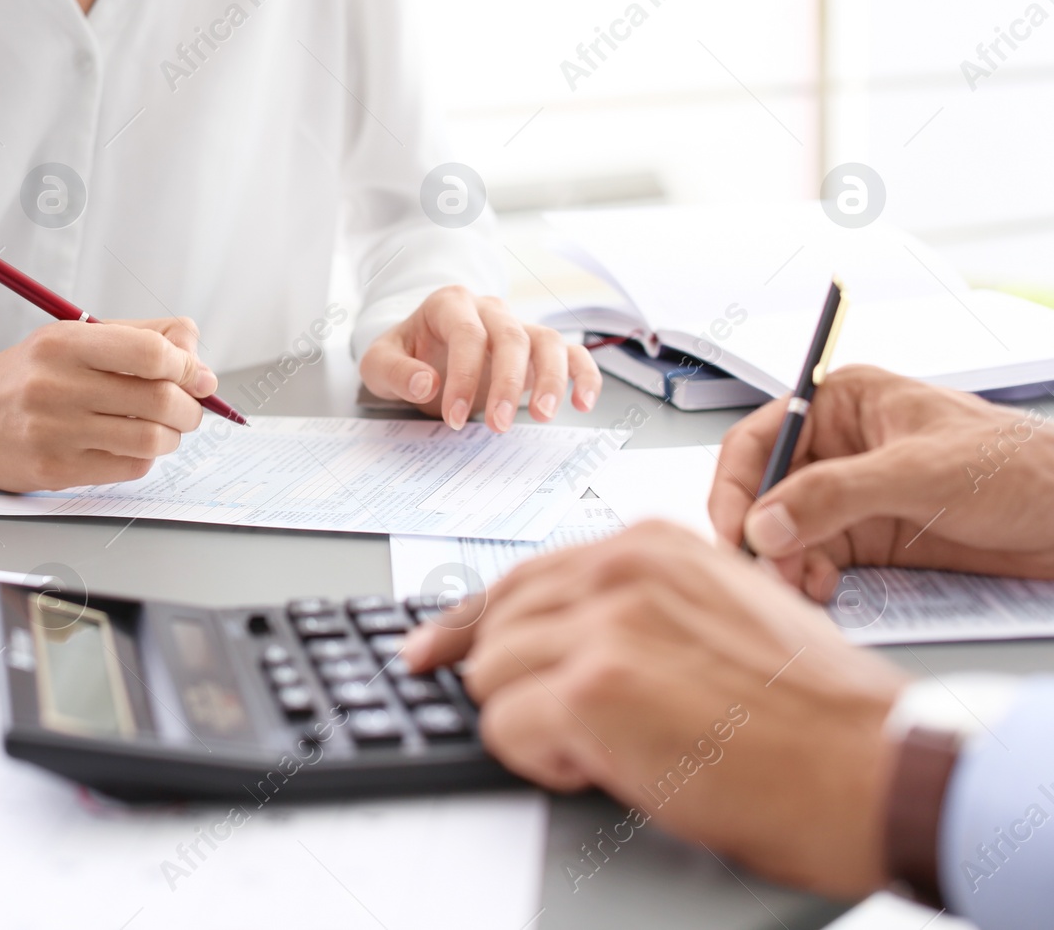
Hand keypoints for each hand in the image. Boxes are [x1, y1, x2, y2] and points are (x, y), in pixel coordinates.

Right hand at [0, 317, 213, 491]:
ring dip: (171, 436)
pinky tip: (130, 446)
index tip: (199, 377)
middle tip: (190, 408)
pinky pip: (129, 467)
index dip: (187, 367)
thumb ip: (138, 337)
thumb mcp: (74, 337)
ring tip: (163, 429)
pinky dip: (143, 458)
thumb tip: (195, 359)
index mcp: (65, 343)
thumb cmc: (30, 376)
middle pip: (158, 399)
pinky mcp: (56, 470)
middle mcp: (58, 386)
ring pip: (150, 439)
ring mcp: (55, 432)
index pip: (150, 353)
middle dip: (190, 407)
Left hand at [359, 286, 601, 430]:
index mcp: (449, 304)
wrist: (421, 352)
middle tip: (498, 425)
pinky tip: (584, 402)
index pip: (467, 334)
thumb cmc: (404, 355)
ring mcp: (517, 327)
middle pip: (511, 337)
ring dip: (551, 379)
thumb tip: (427, 384)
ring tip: (543, 416)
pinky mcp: (536, 350)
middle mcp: (489, 310)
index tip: (453, 418)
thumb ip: (396, 372)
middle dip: (507, 384)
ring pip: (548, 341)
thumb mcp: (379, 364)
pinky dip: (583, 374)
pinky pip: (570, 353)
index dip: (464, 375)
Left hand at [403, 523, 908, 897]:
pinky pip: (502, 726)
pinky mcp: (592, 691)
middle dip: (514, 684)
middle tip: (556, 725)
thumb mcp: (721, 612)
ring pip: (488, 675)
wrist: (876, 765)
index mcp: (651, 544)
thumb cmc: (813, 710)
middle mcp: (621, 569)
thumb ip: (637, 606)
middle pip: (495, 625)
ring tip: (603, 747)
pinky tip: (597, 766)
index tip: (434, 647)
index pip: (523, 577)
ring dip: (530, 722)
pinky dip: (535, 759)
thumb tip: (557, 637)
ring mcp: (604, 625)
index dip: (474, 624)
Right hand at [709, 365, 1053, 599]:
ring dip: (783, 563)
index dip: (735, 487)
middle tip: (762, 572)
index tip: (733, 533)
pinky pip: (817, 561)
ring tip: (799, 588)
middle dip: (759, 534)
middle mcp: (840, 449)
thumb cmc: (1023, 469)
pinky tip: (823, 592)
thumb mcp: (923, 472)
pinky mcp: (873, 540)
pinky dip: (809, 580)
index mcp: (844, 405)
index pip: (759, 441)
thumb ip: (837, 495)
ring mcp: (855, 497)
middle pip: (764, 492)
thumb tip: (766, 523)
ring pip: (786, 532)